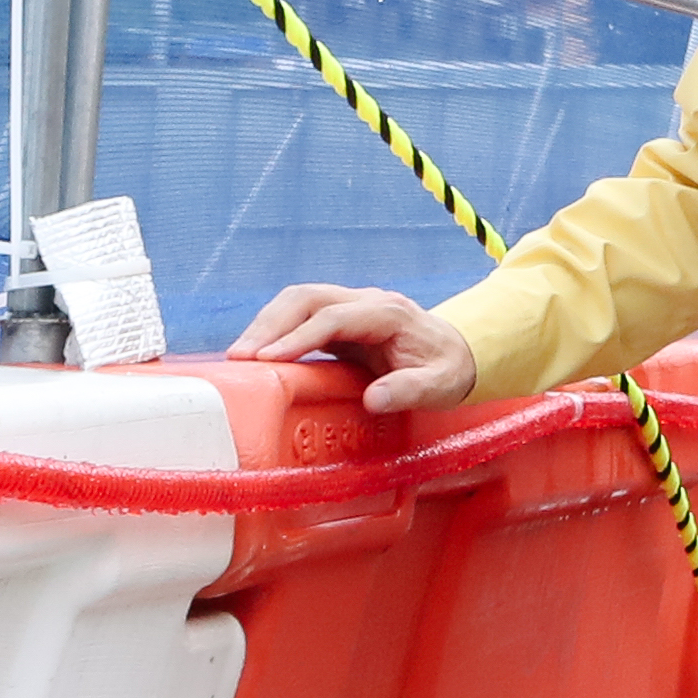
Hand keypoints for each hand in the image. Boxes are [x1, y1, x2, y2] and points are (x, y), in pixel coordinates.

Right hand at [231, 281, 480, 411]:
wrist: (458, 352)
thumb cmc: (447, 370)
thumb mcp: (440, 385)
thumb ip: (410, 391)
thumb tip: (374, 399)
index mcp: (389, 313)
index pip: (334, 317)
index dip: (299, 336)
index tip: (268, 359)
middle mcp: (366, 301)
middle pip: (308, 298)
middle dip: (270, 325)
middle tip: (240, 358)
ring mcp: (351, 306)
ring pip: (298, 301)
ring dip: (266, 325)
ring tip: (239, 357)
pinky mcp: (338, 319)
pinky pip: (299, 316)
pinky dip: (274, 331)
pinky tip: (256, 355)